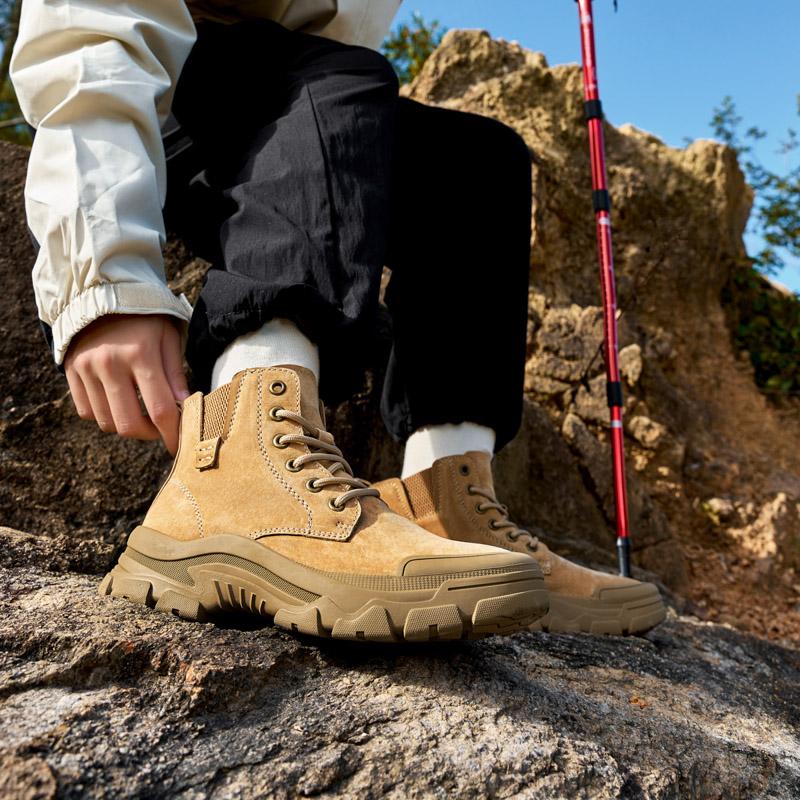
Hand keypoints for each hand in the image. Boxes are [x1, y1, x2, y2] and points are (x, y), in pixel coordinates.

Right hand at [64, 314, 189, 455]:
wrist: (104, 295)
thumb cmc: (146, 319)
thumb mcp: (169, 339)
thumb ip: (176, 375)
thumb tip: (187, 409)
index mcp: (140, 354)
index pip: (160, 410)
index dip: (172, 434)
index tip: (180, 446)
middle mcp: (109, 363)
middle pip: (129, 424)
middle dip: (150, 435)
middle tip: (162, 430)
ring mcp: (86, 368)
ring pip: (107, 422)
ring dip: (128, 426)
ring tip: (142, 413)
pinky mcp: (70, 372)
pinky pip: (87, 412)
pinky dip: (105, 415)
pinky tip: (119, 402)